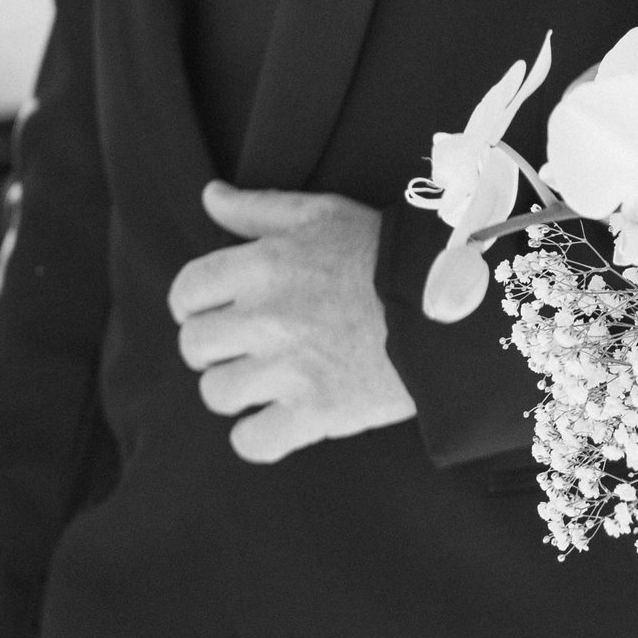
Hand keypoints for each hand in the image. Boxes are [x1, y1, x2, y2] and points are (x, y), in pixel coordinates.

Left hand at [167, 183, 413, 463]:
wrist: (449, 308)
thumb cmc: (384, 256)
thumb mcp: (322, 214)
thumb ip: (258, 209)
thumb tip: (210, 196)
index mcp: (263, 265)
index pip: (187, 292)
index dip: (193, 305)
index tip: (214, 312)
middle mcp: (268, 317)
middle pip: (195, 346)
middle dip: (215, 347)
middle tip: (246, 347)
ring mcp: (290, 369)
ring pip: (216, 394)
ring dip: (234, 391)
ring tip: (264, 382)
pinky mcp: (316, 413)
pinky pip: (252, 441)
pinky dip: (258, 437)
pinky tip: (276, 421)